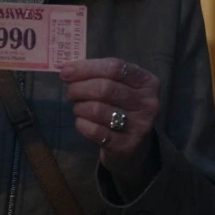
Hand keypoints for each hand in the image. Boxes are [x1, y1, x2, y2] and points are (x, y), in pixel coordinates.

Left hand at [62, 58, 160, 190]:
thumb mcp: (120, 86)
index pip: (115, 67)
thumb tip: (67, 69)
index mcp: (148, 82)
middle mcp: (148, 103)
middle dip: (79, 88)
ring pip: (97, 109)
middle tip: (70, 92)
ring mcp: (140, 125)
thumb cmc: (123, 108)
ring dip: (80, 107)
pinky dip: (81, 124)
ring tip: (78, 108)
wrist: (134, 147)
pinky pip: (95, 131)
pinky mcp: (126, 145)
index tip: (66, 71)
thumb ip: (99, 74)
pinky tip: (82, 122)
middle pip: (105, 88)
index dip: (87, 68)